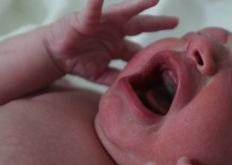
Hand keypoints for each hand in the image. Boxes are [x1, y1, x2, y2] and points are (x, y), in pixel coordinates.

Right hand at [45, 0, 177, 84]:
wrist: (56, 54)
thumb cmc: (78, 61)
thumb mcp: (99, 73)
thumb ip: (114, 79)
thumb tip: (131, 90)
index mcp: (118, 46)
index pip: (140, 48)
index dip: (155, 51)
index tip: (173, 52)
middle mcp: (114, 32)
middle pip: (140, 26)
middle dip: (157, 24)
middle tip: (175, 22)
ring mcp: (102, 24)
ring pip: (123, 13)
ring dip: (137, 6)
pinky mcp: (86, 19)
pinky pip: (92, 10)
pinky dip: (96, 3)